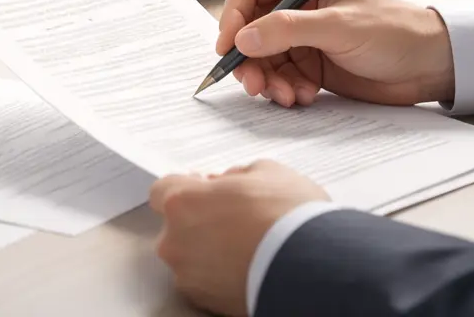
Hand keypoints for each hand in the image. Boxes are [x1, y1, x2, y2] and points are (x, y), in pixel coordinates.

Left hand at [150, 161, 329, 316]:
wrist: (312, 269)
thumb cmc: (289, 217)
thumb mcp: (268, 172)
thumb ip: (237, 174)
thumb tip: (228, 182)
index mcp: (183, 201)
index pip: (162, 191)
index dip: (186, 189)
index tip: (204, 190)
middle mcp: (175, 240)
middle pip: (175, 226)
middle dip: (199, 221)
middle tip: (234, 219)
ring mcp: (189, 275)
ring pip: (190, 256)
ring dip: (209, 250)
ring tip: (246, 247)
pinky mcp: (205, 302)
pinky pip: (204, 282)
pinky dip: (220, 276)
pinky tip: (247, 267)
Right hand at [216, 0, 454, 107]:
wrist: (431, 66)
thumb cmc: (395, 30)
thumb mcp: (340, 26)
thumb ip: (289, 30)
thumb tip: (243, 39)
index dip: (233, 17)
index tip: (229, 47)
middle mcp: (296, 3)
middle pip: (248, 28)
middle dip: (248, 58)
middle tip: (253, 84)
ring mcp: (301, 35)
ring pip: (260, 57)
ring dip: (266, 80)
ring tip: (285, 96)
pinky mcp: (308, 63)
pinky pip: (278, 77)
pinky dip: (284, 90)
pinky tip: (303, 97)